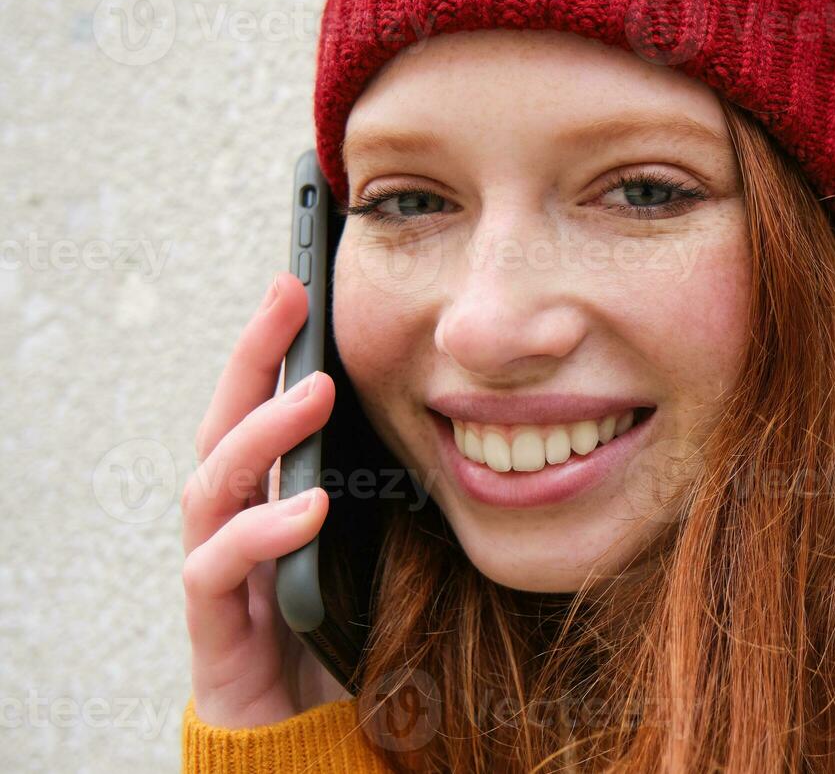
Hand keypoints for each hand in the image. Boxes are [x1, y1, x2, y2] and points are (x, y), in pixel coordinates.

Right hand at [181, 272, 344, 728]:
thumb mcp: (379, 538)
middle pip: (224, 421)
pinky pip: (219, 568)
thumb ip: (385, 483)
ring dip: (262, 433)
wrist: (312, 729)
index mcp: (272, 495)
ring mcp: (217, 571)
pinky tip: (309, 507)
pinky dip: (262, 532)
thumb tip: (446, 409)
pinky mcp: (216, 625)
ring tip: (314, 393)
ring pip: (212, 483)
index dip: (273, 344)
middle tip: (288, 297)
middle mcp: (234, 521)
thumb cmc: (347, 626)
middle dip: (254, 355)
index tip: (296, 280)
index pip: (263, 404)